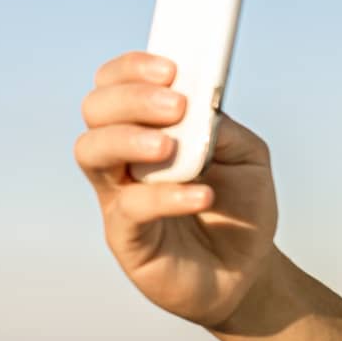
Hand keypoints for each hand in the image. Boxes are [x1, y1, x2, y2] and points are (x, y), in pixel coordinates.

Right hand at [75, 51, 278, 328]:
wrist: (249, 271)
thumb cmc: (241, 210)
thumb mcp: (249, 159)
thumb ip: (225, 129)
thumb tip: (202, 109)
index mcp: (148, 129)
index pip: (115, 86)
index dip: (132, 70)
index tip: (170, 69)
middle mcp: (124, 159)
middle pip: (95, 111)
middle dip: (132, 99)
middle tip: (175, 107)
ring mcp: (119, 197)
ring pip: (92, 152)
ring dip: (129, 139)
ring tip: (169, 146)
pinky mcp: (127, 237)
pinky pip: (131, 209)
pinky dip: (165, 196)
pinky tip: (201, 196)